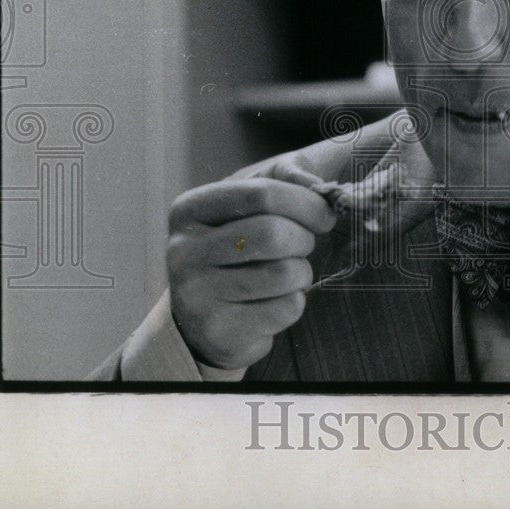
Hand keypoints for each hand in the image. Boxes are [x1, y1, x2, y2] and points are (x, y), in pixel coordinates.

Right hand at [166, 166, 336, 369]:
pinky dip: (295, 302)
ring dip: (302, 272)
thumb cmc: (238, 248)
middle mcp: (184, 250)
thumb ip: (285, 178)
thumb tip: (319, 186)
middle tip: (305, 244)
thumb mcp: (250, 204)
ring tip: (288, 274)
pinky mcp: (220, 330)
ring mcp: (197, 294)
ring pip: (284, 273)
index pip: (260, 194)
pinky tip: (276, 300)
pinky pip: (287, 308)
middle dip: (304, 238)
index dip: (306, 202)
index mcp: (190, 209)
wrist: (206, 318)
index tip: (325, 213)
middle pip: (273, 233)